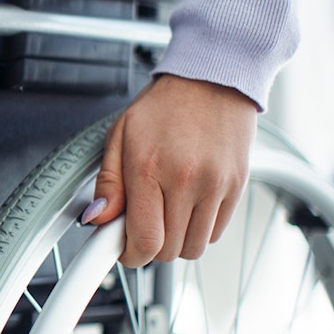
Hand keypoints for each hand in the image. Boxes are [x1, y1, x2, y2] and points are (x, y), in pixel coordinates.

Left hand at [82, 74, 257, 266]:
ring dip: (175, 240)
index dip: (130, 254)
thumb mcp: (120, 136)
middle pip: (168, 251)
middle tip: (142, 222)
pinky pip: (216, 233)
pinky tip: (188, 205)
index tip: (123, 248)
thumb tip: (96, 220)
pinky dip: (199, 229)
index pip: (145, 240)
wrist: (212, 79)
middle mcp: (186, 180)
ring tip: (166, 212)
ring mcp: (216, 185)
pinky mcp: (238, 186)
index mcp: (149, 167)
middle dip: (150, 246)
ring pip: (194, 248)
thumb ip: (108, 183)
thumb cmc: (164, 107)